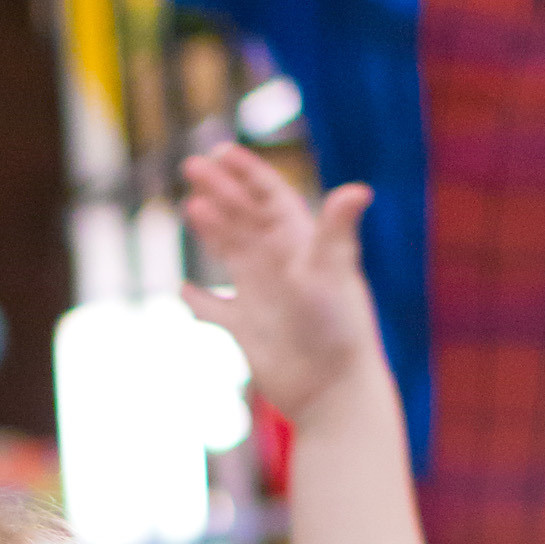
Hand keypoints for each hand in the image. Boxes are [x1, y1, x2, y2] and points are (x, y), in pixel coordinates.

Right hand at [183, 143, 379, 422]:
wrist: (331, 390)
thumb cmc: (338, 331)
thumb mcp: (332, 273)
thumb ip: (337, 230)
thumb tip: (359, 190)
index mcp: (302, 245)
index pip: (270, 197)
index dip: (247, 173)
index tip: (221, 152)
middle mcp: (282, 267)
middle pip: (246, 218)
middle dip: (221, 191)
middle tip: (191, 166)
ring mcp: (264, 298)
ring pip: (232, 255)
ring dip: (212, 232)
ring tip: (191, 208)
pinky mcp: (250, 331)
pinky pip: (219, 311)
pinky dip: (201, 301)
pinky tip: (185, 290)